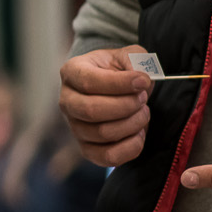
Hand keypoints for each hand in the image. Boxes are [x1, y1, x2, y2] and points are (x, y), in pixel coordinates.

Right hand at [59, 45, 151, 166]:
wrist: (116, 88)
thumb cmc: (120, 70)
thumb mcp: (129, 55)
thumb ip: (136, 59)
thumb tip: (140, 77)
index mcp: (72, 72)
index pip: (89, 82)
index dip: (119, 84)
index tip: (144, 82)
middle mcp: (67, 101)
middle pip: (91, 111)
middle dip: (126, 106)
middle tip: (143, 98)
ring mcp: (75, 126)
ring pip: (102, 133)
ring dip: (133, 123)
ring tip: (143, 112)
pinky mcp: (87, 148)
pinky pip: (106, 157)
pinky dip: (130, 147)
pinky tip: (139, 132)